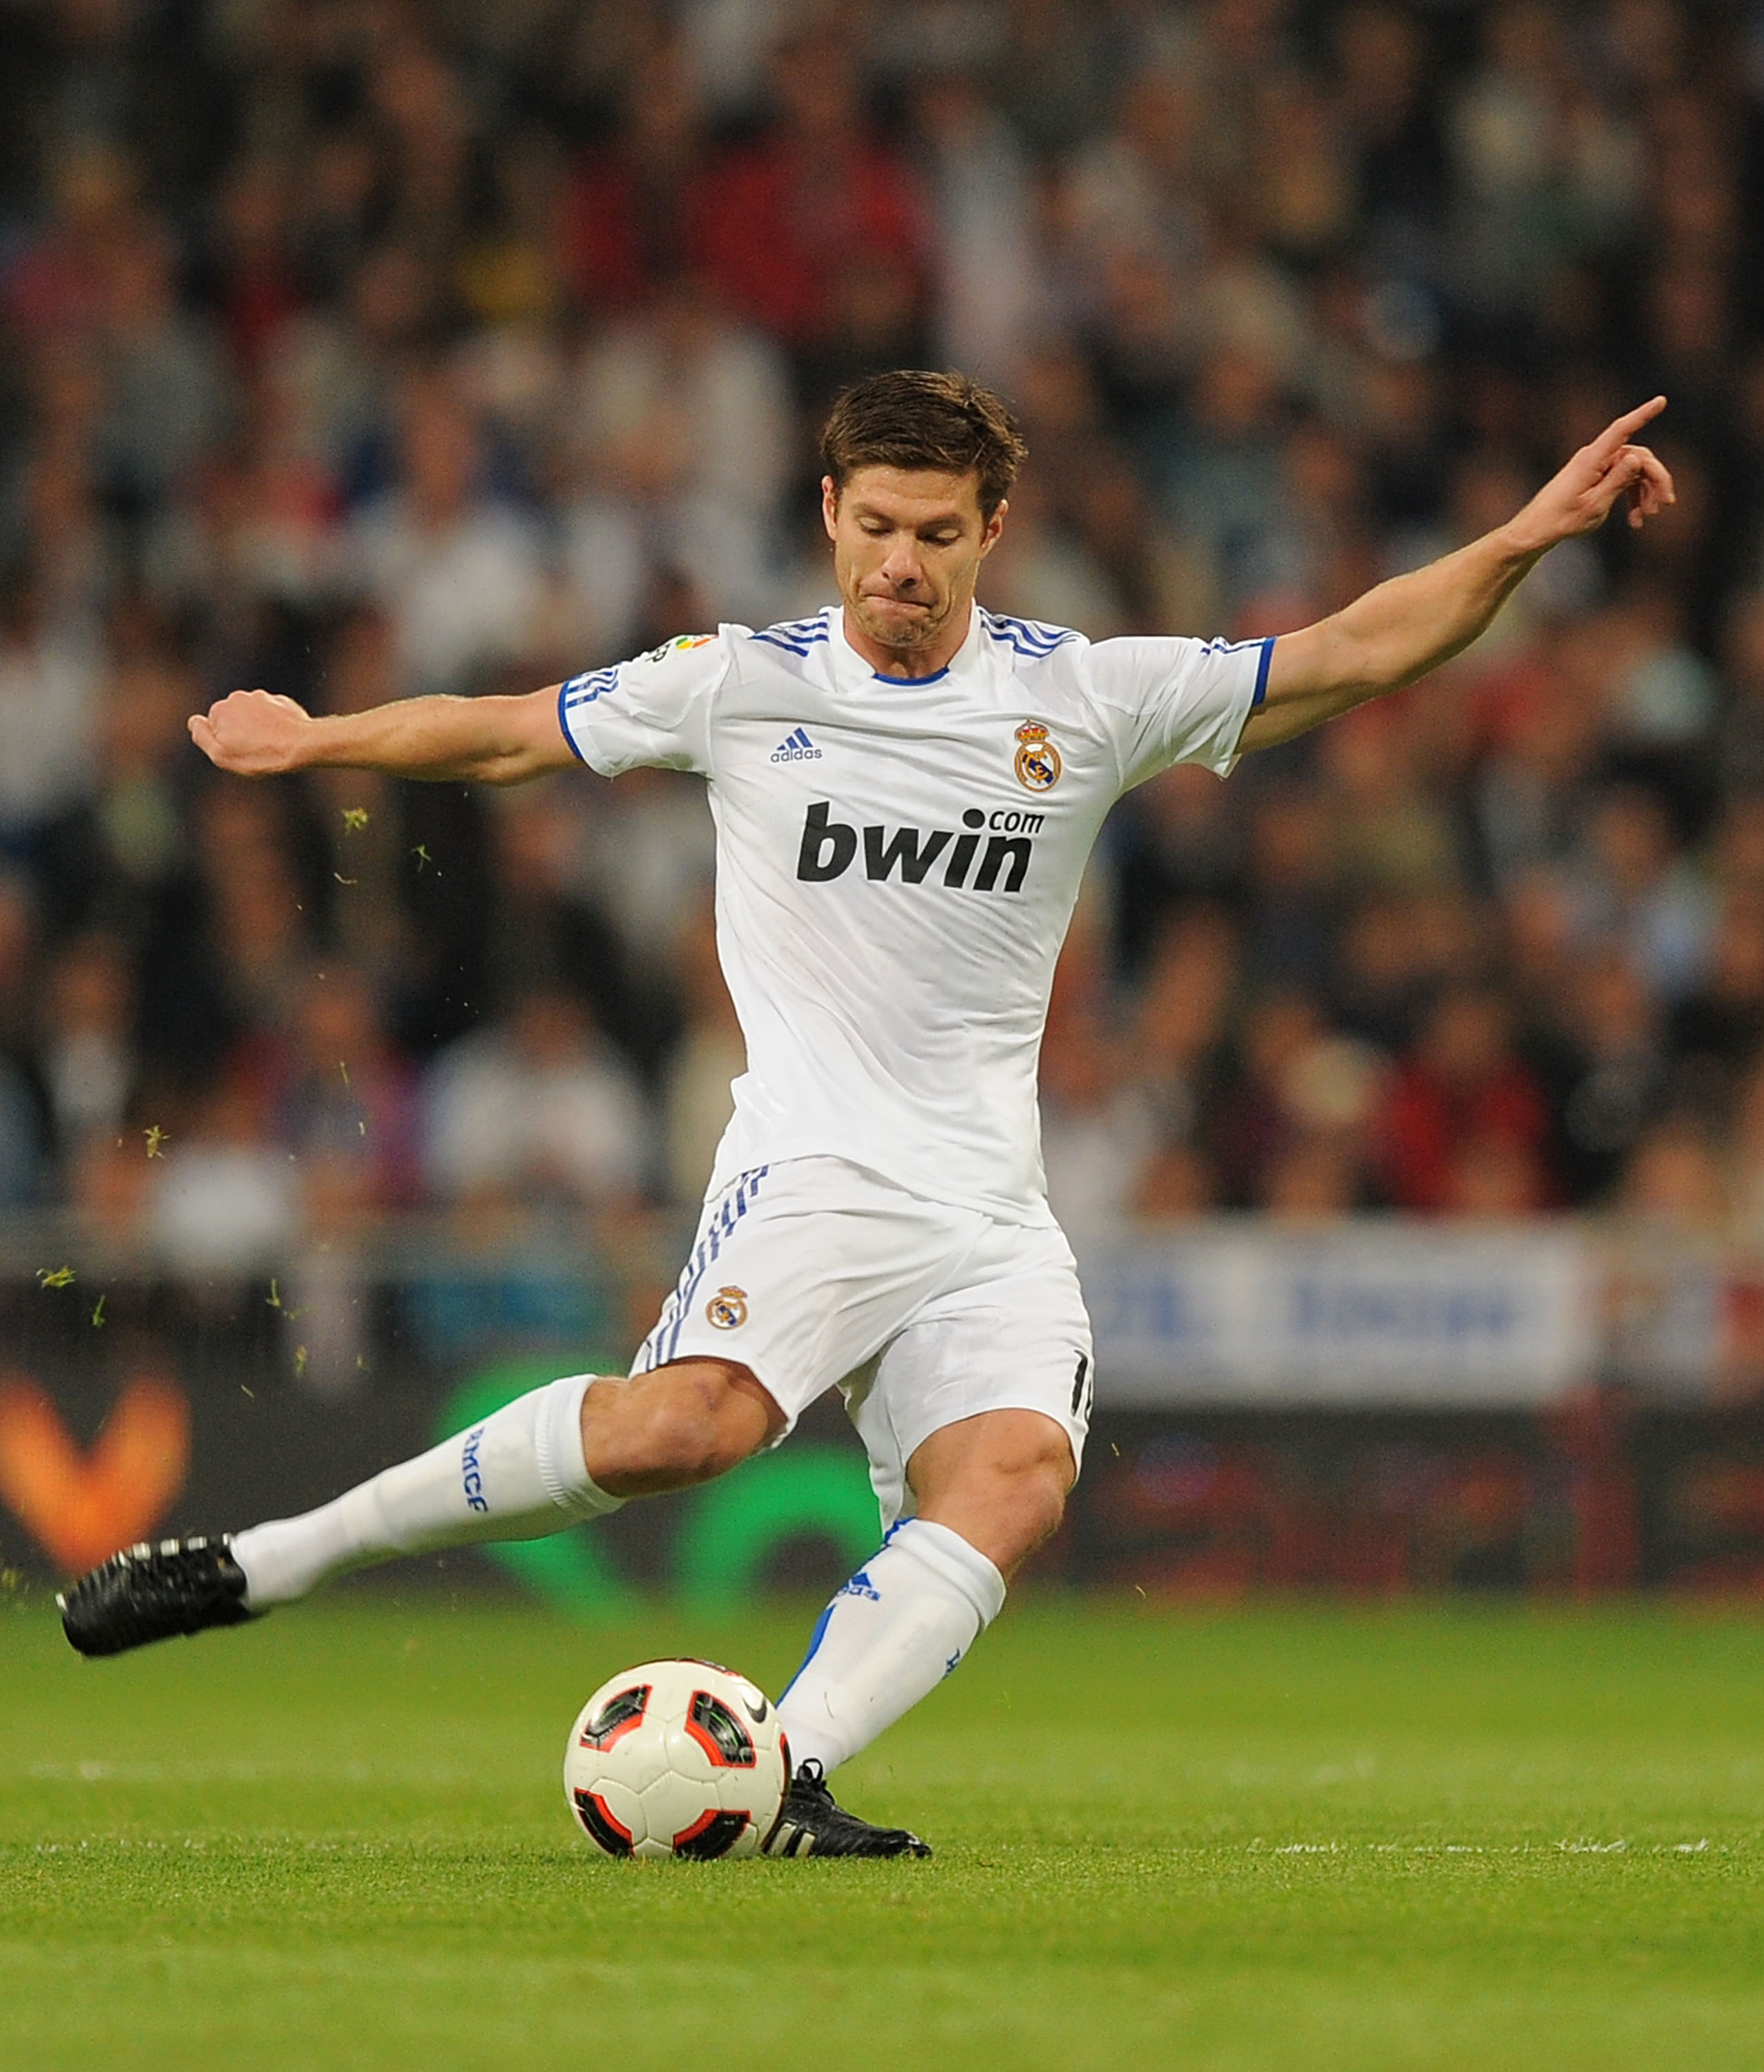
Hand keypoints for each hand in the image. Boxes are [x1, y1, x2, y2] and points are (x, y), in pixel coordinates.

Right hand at [189, 688, 314, 774]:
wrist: (301, 745)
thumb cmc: (260, 755)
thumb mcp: (222, 755)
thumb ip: (202, 737)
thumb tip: (194, 721)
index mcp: (220, 710)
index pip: (212, 728)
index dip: (223, 743)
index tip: (238, 751)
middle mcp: (238, 698)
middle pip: (232, 720)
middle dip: (240, 733)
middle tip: (255, 750)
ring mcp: (261, 697)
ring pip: (252, 716)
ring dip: (258, 728)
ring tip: (270, 744)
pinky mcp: (281, 701)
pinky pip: (271, 715)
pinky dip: (274, 724)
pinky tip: (282, 737)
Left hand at [1508, 396, 1675, 551]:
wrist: (1536, 531)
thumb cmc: (1562, 520)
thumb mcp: (1595, 504)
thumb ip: (1618, 480)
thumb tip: (1637, 456)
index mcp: (1592, 459)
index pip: (1621, 429)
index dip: (1643, 414)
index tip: (1661, 400)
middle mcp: (1594, 458)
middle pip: (1638, 457)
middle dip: (1655, 479)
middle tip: (1665, 505)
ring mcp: (1595, 467)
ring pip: (1633, 471)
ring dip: (1645, 493)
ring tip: (1647, 517)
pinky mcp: (1594, 478)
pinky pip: (1622, 481)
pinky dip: (1631, 499)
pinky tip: (1635, 521)